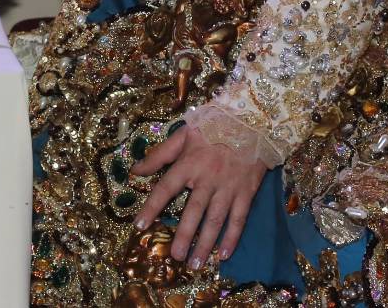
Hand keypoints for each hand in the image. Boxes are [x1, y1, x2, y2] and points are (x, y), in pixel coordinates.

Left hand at [131, 122, 268, 268]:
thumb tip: (136, 170)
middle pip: (193, 211)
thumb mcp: (182, 136)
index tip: (139, 225)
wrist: (251, 122)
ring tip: (195, 264)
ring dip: (205, 244)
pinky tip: (223, 255)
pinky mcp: (246, 193)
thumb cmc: (213, 128)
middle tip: (174, 256)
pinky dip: (232, 238)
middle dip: (183, 236)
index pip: (165, 188)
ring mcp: (228, 187)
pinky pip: (239, 219)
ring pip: (215, 220)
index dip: (152, 207)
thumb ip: (159, 155)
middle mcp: (207, 178)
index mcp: (188, 163)